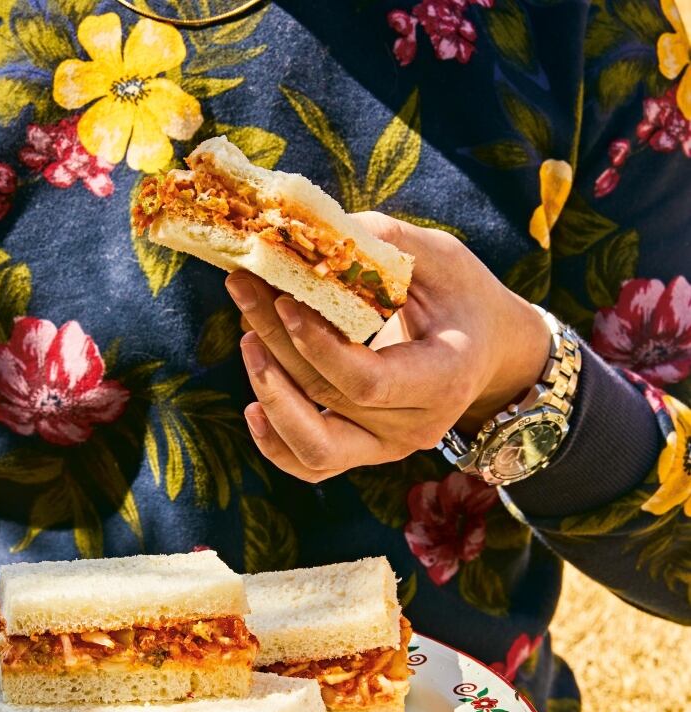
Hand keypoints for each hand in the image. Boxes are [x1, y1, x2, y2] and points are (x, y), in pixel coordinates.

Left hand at [225, 212, 550, 481]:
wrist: (487, 350)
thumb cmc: (463, 297)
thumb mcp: (441, 258)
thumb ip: (383, 242)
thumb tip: (309, 228)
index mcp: (445, 378)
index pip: (368, 381)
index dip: (318, 347)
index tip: (284, 300)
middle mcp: (418, 426)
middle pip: (330, 397)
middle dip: (278, 341)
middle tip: (243, 286)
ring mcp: (389, 447)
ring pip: (315, 444)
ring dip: (271, 395)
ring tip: (248, 339)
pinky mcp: (365, 453)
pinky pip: (312, 465)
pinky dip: (275, 444)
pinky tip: (253, 407)